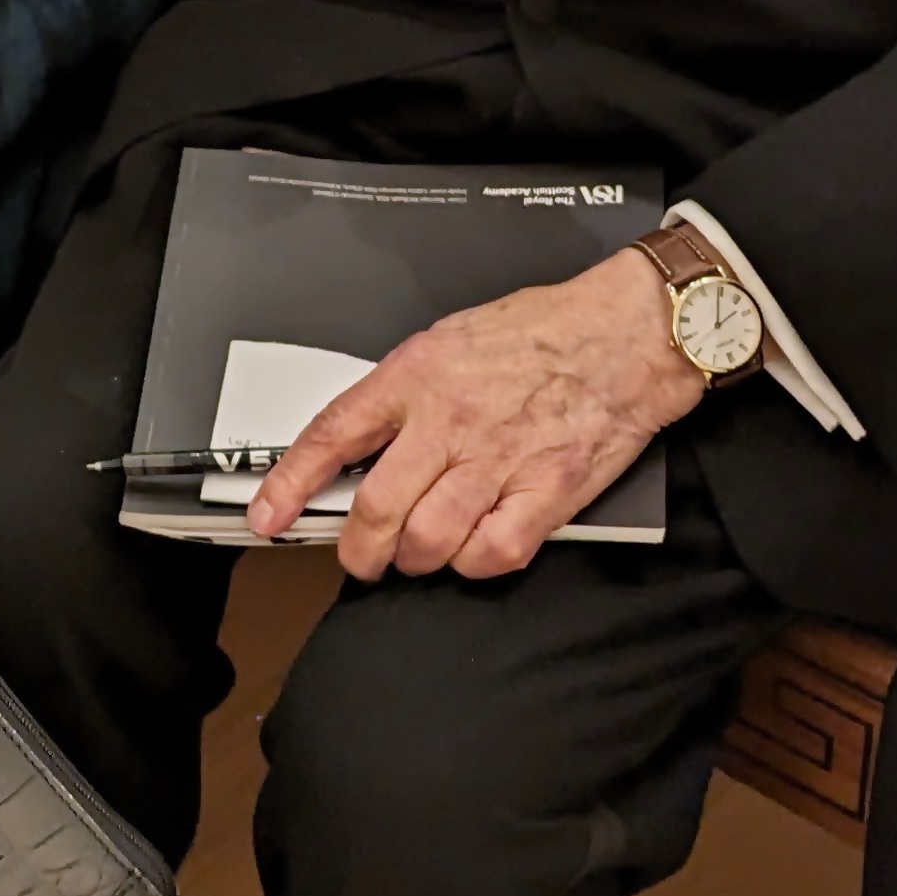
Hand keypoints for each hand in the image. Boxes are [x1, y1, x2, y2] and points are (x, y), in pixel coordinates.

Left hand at [245, 246, 700, 578]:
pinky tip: (474, 550)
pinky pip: (491, 553)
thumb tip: (364, 440)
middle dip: (358, 550)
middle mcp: (451, 420)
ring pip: (427, 541)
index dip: (291, 482)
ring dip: (415, 561)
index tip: (268, 516)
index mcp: (418, 375)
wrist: (628, 331)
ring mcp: (499, 460)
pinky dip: (473, 564)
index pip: (334, 434)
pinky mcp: (547, 492)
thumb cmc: (546, 331)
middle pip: (376, 509)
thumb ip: (406, 389)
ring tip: (419, 555)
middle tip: (361, 558)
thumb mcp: (453, 338)